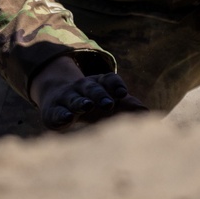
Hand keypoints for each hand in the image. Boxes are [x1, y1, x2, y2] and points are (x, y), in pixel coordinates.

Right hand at [31, 55, 148, 130]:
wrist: (56, 98)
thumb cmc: (91, 102)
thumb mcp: (108, 100)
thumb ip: (128, 106)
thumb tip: (147, 112)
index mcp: (99, 83)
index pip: (109, 80)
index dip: (115, 85)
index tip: (123, 93)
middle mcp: (82, 88)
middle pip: (92, 88)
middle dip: (100, 95)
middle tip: (109, 104)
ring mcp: (67, 98)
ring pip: (74, 98)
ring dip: (81, 102)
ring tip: (87, 106)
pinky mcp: (52, 111)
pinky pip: (57, 112)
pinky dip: (62, 115)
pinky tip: (68, 118)